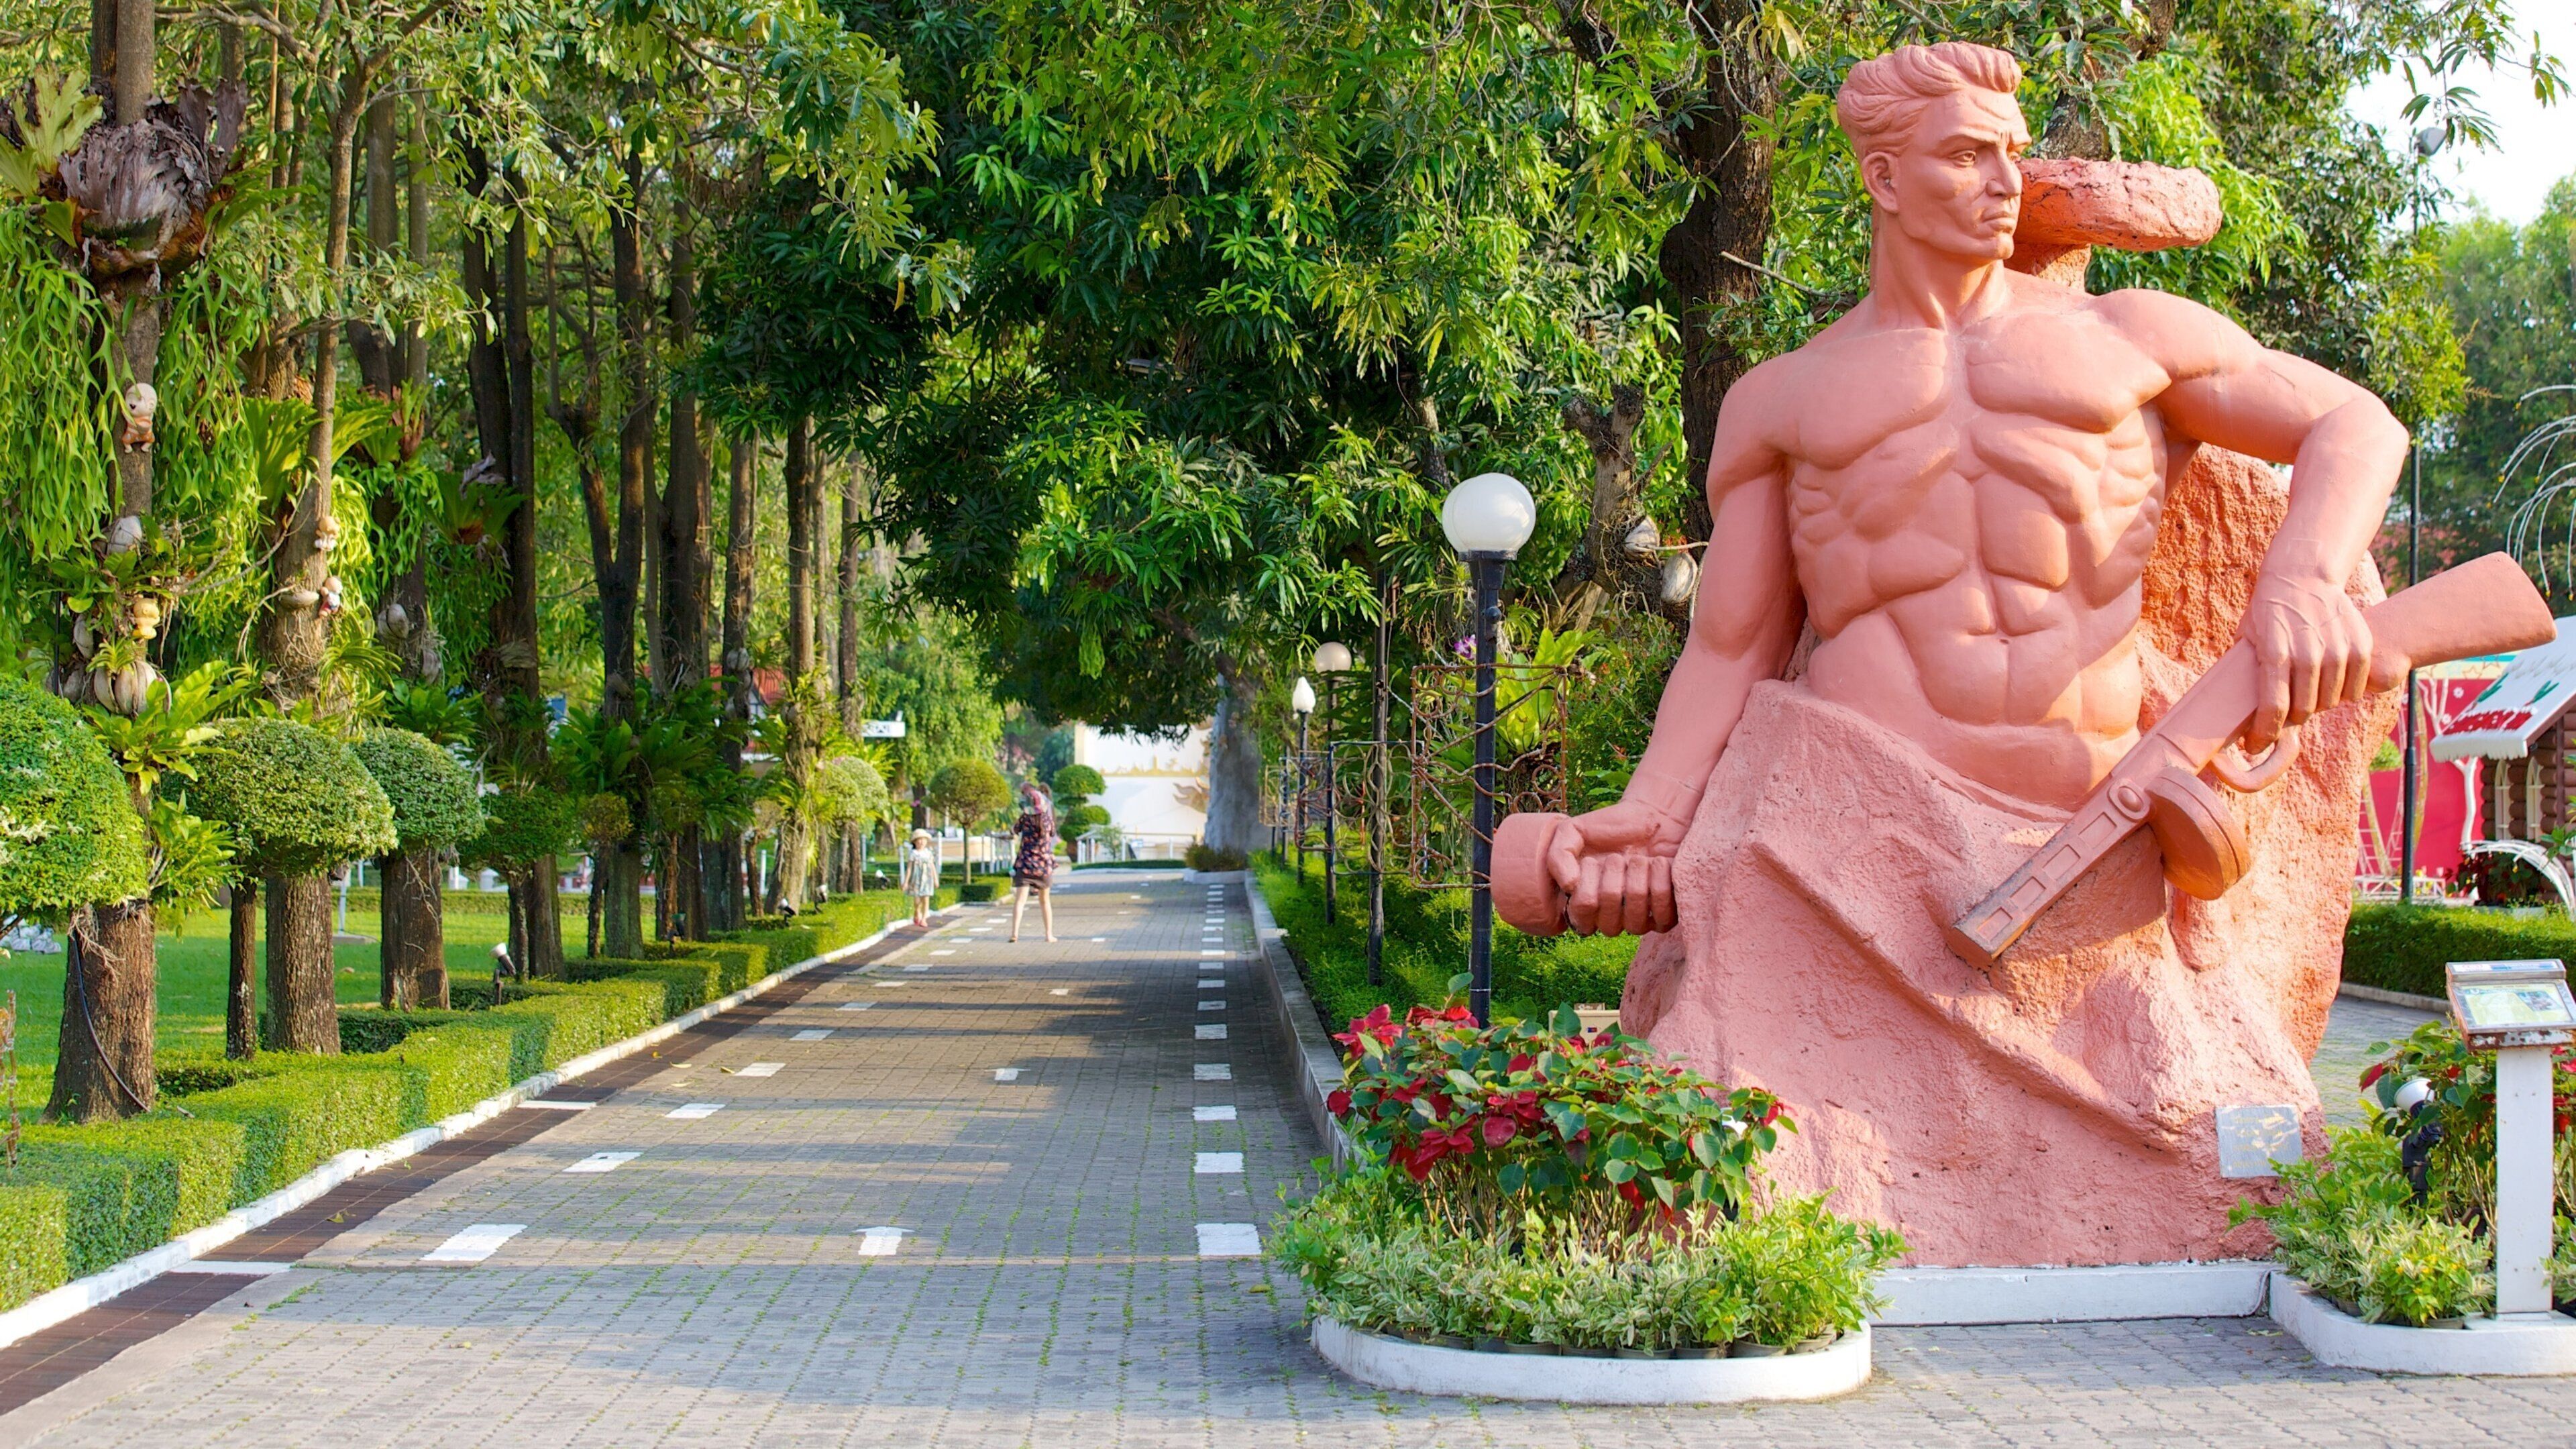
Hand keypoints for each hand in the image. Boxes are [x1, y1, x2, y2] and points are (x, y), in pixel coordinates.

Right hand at [1544, 795, 1691, 936]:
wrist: (1653, 816)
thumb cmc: (1611, 827)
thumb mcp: (1574, 831)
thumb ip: (1559, 856)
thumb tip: (1569, 887)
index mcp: (1582, 905)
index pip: (1581, 917)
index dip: (1587, 889)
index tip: (1592, 861)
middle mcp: (1608, 919)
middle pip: (1609, 924)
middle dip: (1614, 883)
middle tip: (1618, 857)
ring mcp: (1637, 919)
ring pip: (1635, 923)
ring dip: (1638, 883)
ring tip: (1640, 859)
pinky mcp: (1665, 915)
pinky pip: (1663, 919)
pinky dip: (1661, 885)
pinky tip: (1658, 865)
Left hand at [2241, 571, 2373, 749]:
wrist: (2302, 577)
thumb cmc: (2268, 612)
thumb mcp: (2248, 639)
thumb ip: (2247, 672)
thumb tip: (2234, 711)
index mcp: (2275, 653)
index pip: (2273, 708)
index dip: (2263, 734)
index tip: (2255, 745)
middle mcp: (2308, 653)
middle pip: (2304, 709)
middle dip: (2291, 720)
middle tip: (2284, 717)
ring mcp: (2337, 649)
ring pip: (2330, 700)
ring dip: (2317, 705)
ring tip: (2306, 696)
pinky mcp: (2360, 644)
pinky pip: (2355, 686)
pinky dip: (2343, 692)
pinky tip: (2330, 686)